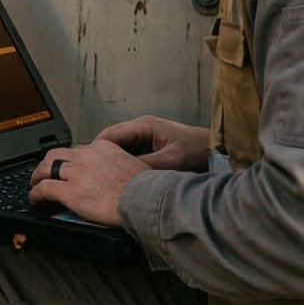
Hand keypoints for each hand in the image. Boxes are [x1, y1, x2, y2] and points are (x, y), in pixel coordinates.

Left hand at [28, 139, 148, 225]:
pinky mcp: (69, 191)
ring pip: (46, 168)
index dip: (70, 160)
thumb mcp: (136, 165)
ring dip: (38, 176)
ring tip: (35, 184)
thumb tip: (126, 176)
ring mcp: (75, 173)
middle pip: (57, 154)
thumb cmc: (145, 187)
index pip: (79, 150)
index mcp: (103, 148)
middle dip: (48, 163)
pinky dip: (36, 194)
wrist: (143, 198)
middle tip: (45, 172)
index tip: (69, 167)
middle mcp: (86, 156)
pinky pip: (44, 189)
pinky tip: (35, 200)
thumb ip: (124, 166)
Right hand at [95, 115, 212, 171]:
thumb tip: (123, 176)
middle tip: (91, 176)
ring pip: (120, 150)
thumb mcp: (171, 160)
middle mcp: (141, 128)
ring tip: (102, 179)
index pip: (110, 135)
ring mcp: (145, 138)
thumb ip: (146, 166)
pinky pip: (130, 156)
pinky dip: (123, 165)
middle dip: (101, 157)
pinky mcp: (150, 148)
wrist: (216, 150)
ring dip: (112, 162)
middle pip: (112, 142)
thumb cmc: (197, 150)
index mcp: (144, 125)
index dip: (96, 150)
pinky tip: (120, 179)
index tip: (87, 166)